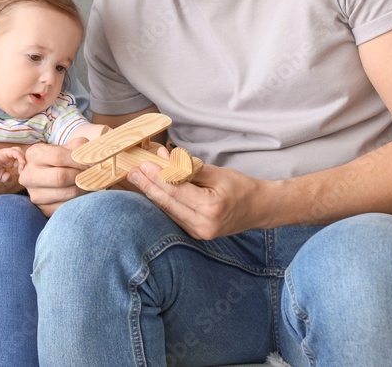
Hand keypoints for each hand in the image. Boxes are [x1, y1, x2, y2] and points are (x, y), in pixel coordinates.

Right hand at [0, 147, 25, 181]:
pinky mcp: (3, 152)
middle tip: (23, 171)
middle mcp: (9, 157)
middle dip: (25, 162)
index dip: (24, 167)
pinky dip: (19, 155)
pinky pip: (13, 151)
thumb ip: (6, 178)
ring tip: (22, 166)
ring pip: (19, 151)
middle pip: (22, 155)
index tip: (22, 175)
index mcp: (9, 162)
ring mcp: (6, 154)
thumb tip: (10, 178)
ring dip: (23, 158)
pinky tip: (21, 162)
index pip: (21, 161)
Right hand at [20, 137, 89, 216]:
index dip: (78, 161)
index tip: (92, 163)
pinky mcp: (43, 208)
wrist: (48, 174)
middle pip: (60, 177)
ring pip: (66, 194)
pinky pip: (67, 207)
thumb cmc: (61, 159)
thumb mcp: (67, 147)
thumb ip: (80, 148)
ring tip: (91, 183)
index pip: (58, 157)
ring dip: (84, 189)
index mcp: (34, 154)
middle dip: (81, 176)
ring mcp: (34, 193)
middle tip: (93, 175)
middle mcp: (29, 175)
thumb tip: (94, 158)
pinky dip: (80, 201)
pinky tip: (84, 193)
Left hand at [127, 148, 266, 240]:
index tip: (143, 164)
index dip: (157, 177)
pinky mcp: (196, 234)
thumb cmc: (241, 188)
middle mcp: (204, 225)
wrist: (259, 209)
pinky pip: (175, 215)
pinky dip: (164, 202)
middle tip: (132, 172)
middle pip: (168, 203)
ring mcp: (199, 233)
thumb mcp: (216, 172)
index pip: (176, 190)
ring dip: (152, 194)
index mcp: (211, 208)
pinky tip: (152, 190)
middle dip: (148, 186)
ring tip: (138, 178)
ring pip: (168, 211)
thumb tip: (163, 156)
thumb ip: (187, 167)